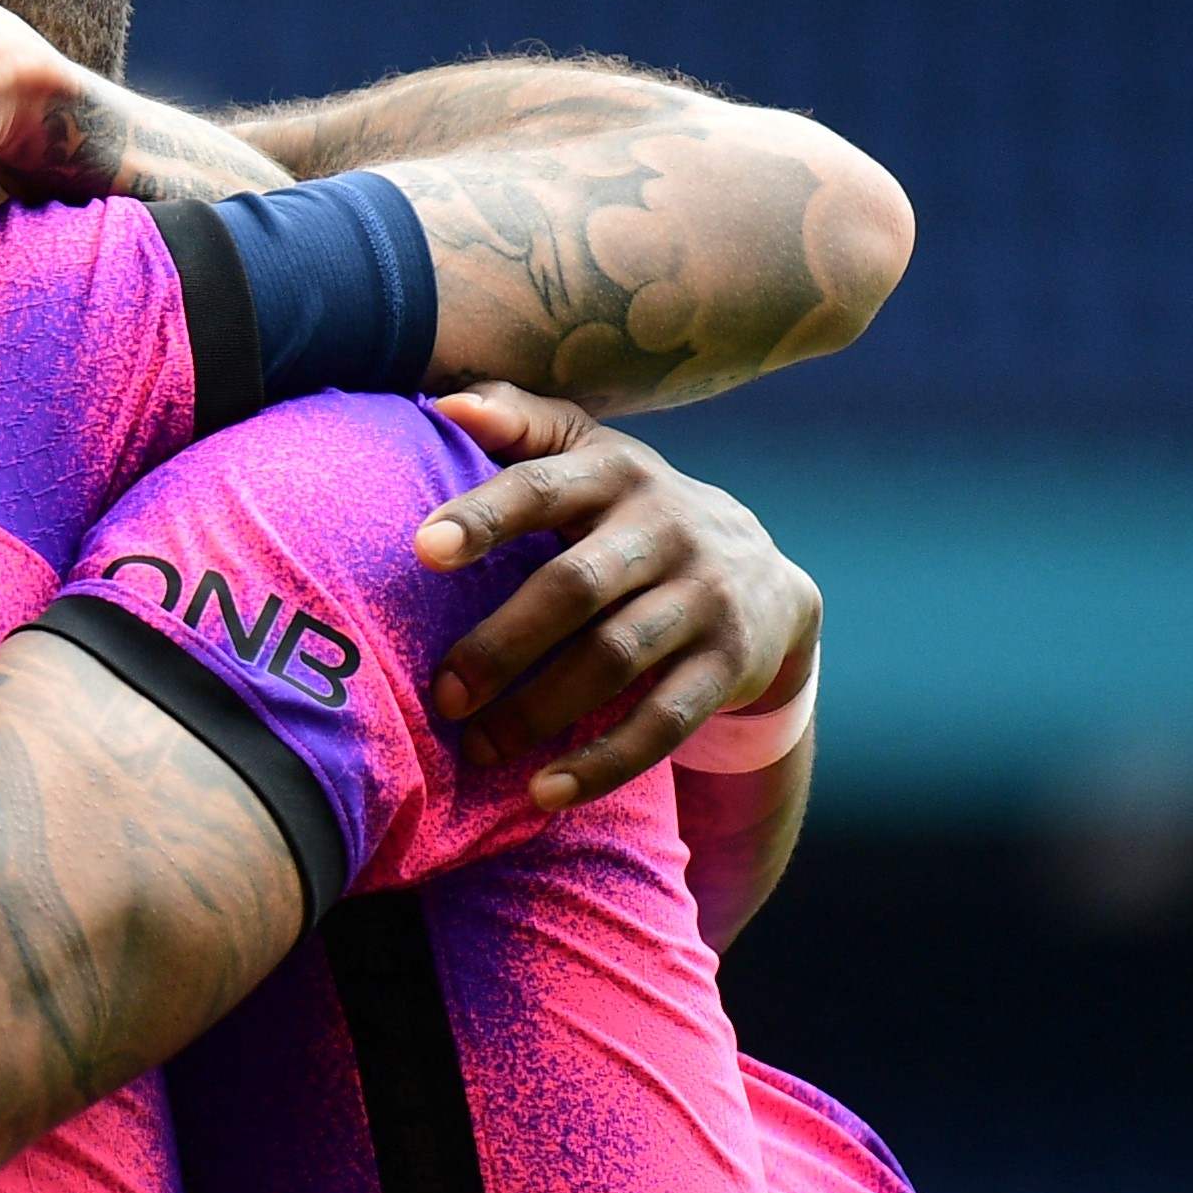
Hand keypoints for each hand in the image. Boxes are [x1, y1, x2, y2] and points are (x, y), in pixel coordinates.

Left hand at [417, 385, 820, 810]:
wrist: (769, 579)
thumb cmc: (632, 516)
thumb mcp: (589, 456)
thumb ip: (518, 422)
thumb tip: (442, 399)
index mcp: (614, 473)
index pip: (543, 487)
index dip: (485, 515)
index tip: (424, 550)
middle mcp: (666, 529)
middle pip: (574, 587)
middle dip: (501, 644)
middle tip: (441, 695)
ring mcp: (704, 598)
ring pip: (615, 660)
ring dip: (539, 711)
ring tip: (476, 749)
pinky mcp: (729, 664)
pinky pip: (663, 721)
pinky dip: (602, 764)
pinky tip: (542, 793)